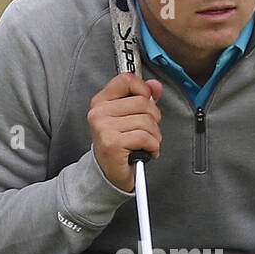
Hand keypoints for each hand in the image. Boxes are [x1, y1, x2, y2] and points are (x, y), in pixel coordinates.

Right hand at [87, 74, 162, 191]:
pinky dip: (152, 146)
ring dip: (154, 135)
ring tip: (148, 143)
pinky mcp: (112, 143)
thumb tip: (155, 86)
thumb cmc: (119, 145)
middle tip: (149, 130)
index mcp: (101, 101)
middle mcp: (99, 112)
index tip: (147, 100)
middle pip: (142, 101)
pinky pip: (145, 137)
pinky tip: (147, 151)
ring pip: (146, 120)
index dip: (143, 88)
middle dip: (154, 118)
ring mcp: (104, 127)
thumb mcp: (129, 117)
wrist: (109, 173)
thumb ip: (142, 97)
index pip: (126, 79)